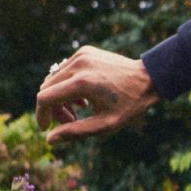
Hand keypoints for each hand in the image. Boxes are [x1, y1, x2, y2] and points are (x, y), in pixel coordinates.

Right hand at [35, 46, 157, 143]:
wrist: (149, 77)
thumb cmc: (130, 104)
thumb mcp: (105, 124)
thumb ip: (76, 132)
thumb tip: (49, 140)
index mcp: (82, 83)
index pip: (45, 98)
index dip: (41, 115)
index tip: (46, 128)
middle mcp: (78, 64)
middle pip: (47, 88)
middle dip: (53, 107)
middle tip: (71, 120)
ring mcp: (81, 55)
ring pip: (54, 79)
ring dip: (60, 96)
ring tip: (80, 109)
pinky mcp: (84, 51)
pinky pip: (65, 70)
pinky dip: (67, 84)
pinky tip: (84, 97)